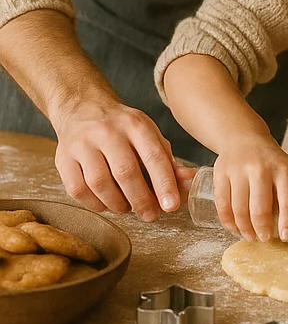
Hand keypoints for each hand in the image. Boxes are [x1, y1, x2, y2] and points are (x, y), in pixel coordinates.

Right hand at [51, 95, 186, 221]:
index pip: (154, 156)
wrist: (82, 108)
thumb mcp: (148, 135)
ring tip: (129, 208)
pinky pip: (78, 190)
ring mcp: (83, 144)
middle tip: (151, 215)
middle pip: (126, 173)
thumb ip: (167, 159)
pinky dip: (95, 204)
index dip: (164, 183)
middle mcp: (108, 132)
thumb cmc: (122, 128)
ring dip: (118, 203)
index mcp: (136, 124)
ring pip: (100, 183)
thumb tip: (188, 180)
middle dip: (142, 200)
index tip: (172, 205)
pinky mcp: (63, 158)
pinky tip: (106, 204)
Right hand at [212, 140, 287, 242]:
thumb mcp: (286, 169)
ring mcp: (238, 170)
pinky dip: (228, 222)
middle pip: (260, 208)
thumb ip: (286, 192)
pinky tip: (234, 228)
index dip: (287, 221)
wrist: (244, 137)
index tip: (286, 237)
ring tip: (250, 236)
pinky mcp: (220, 173)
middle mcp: (260, 167)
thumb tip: (286, 226)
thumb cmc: (270, 160)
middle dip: (262, 229)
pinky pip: (222, 205)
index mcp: (283, 167)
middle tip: (264, 238)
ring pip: (239, 209)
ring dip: (244, 229)